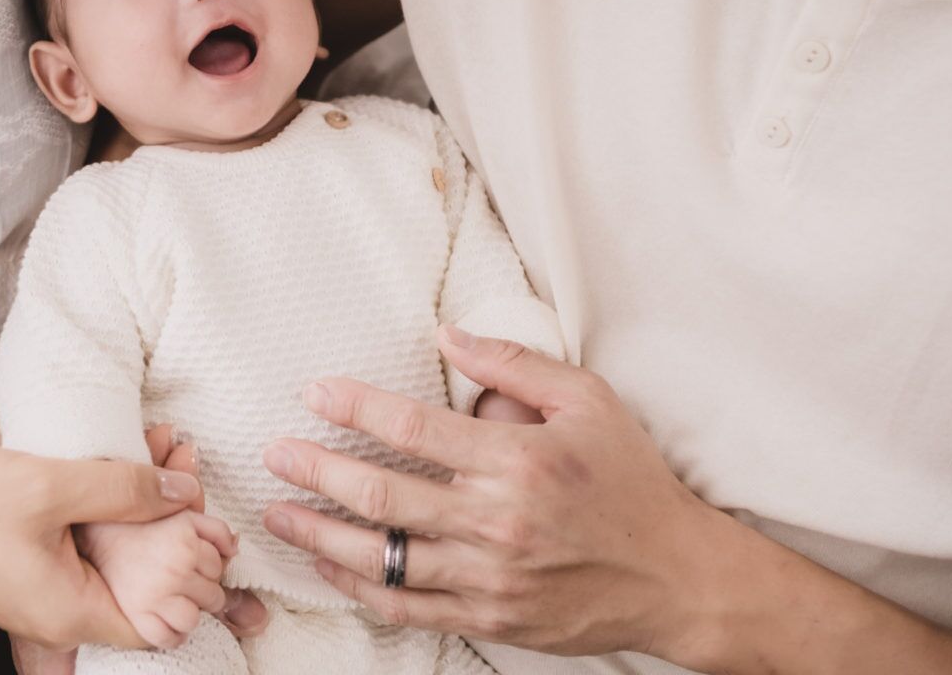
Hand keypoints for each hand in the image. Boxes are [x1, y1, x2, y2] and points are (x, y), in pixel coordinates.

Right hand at [0, 444, 203, 650]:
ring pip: (118, 566)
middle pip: (143, 591)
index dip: (191, 578)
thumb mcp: (50, 485)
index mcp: (74, 613)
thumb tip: (185, 490)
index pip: (163, 624)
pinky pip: (89, 555)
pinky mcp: (32, 575)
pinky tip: (119, 476)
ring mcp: (46, 598)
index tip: (202, 527)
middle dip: (172, 539)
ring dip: (142, 521)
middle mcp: (64, 618)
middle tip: (186, 483)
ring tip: (161, 466)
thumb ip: (123, 487)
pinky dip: (110, 520)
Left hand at [259, 325, 738, 662]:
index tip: (314, 392)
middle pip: (381, 493)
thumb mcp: (588, 401)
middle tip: (274, 453)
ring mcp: (489, 577)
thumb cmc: (630, 481)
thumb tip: (447, 334)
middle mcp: (496, 520)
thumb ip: (514, 364)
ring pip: (382, 555)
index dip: (354, 407)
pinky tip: (325, 563)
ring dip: (319, 532)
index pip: (413, 427)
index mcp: (516, 459)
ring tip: (276, 512)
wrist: (677, 577)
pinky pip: (408, 605)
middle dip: (316, 470)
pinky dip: (358, 586)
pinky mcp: (490, 617)